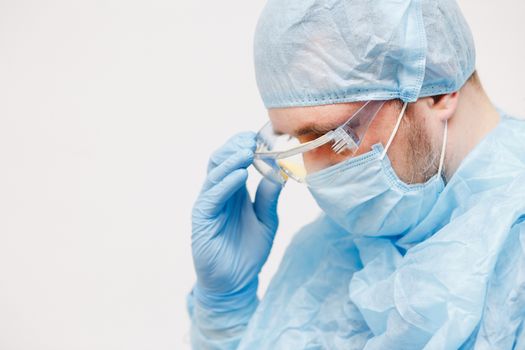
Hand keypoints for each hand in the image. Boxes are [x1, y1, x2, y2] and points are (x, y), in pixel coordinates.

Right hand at [191, 132, 281, 309]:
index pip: (233, 159)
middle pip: (220, 160)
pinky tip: (240, 175)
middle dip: (235, 146)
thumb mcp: (267, 220)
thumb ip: (269, 197)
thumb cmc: (249, 252)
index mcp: (233, 191)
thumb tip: (279, 172)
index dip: (243, 144)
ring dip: (230, 160)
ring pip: (214, 173)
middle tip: (252, 139)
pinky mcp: (202, 219)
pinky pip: (211, 196)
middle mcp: (218, 194)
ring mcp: (208, 205)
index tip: (261, 135)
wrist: (236, 283)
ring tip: (248, 151)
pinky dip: (225, 183)